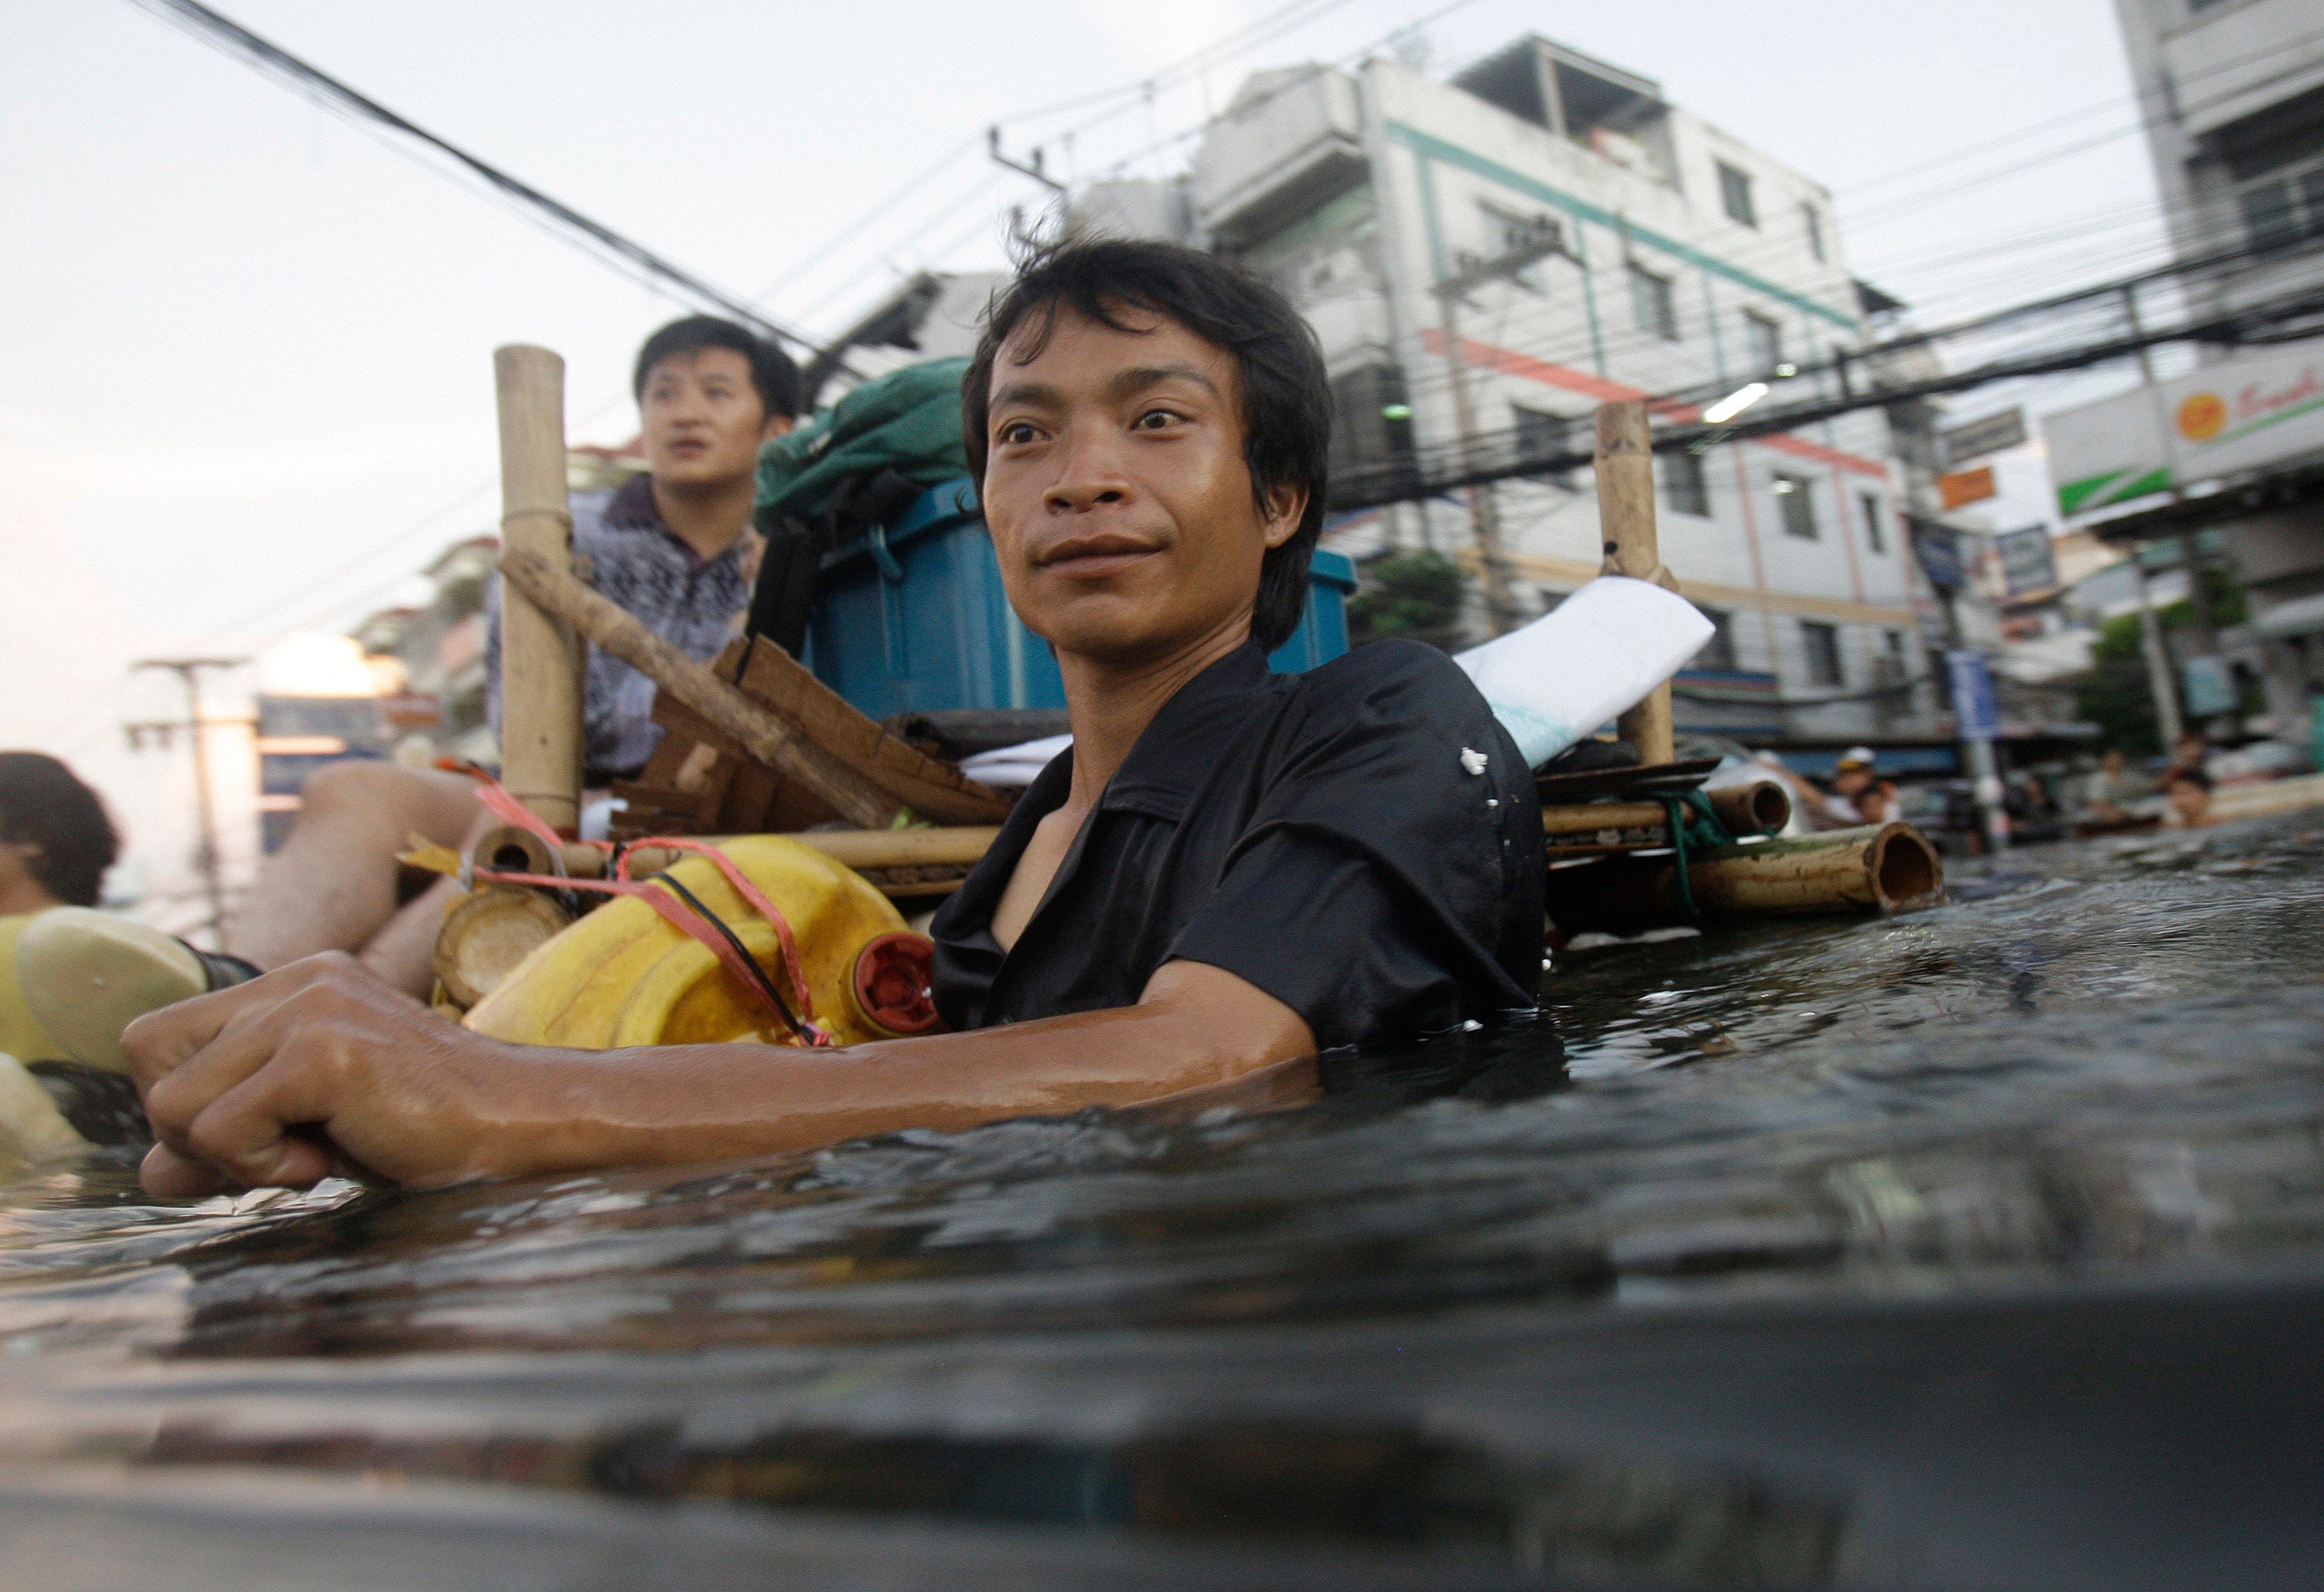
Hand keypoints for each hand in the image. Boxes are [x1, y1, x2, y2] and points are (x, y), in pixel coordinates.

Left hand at [123, 952, 528, 1197]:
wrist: (514, 1125)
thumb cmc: (423, 1129)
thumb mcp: (307, 1129)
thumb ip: (224, 1140)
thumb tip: (151, 1175)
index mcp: (295, 983)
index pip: (157, 1036)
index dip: (180, 1101)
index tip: (252, 1135)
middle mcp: (296, 980)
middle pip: (149, 1062)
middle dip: (191, 1130)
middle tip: (277, 1149)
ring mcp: (309, 1008)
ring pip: (174, 1105)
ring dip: (232, 1156)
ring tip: (313, 1151)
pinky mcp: (323, 1051)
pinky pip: (221, 1130)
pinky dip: (261, 1167)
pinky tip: (327, 1157)